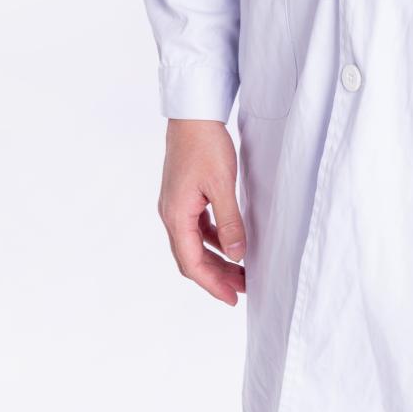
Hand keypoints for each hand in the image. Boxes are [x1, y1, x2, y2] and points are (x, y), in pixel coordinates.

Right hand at [157, 118, 245, 305]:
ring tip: (241, 272)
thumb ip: (230, 222)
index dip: (212, 284)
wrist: (192, 113)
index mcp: (176, 215)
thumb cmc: (205, 144)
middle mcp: (171, 214)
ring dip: (216, 259)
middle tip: (241, 290)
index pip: (192, 263)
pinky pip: (197, 228)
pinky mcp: (183, 196)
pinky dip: (213, 240)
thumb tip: (237, 256)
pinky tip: (230, 244)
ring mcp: (175, 205)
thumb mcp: (222, 184)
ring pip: (194, 244)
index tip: (232, 298)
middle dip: (216, 276)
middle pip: (191, 258)